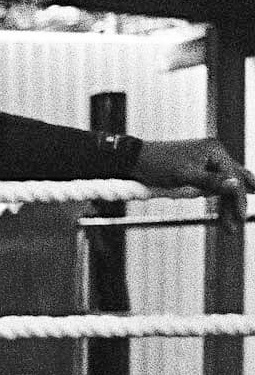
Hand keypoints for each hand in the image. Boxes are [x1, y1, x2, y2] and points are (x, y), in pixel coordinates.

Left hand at [136, 138, 253, 215]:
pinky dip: (216, 197)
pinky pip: (212, 184)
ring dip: (226, 203)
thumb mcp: (185, 176)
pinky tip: (225, 210)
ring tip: (230, 224)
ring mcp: (206, 161)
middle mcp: (214, 153)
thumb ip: (212, 181)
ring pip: (223, 184)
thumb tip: (236, 184)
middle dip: (234, 202)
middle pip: (231, 180)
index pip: (233, 176)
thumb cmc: (157, 165)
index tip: (239, 217)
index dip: (238, 198)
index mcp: (214, 150)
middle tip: (235, 224)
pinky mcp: (198, 168)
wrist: (134, 159)